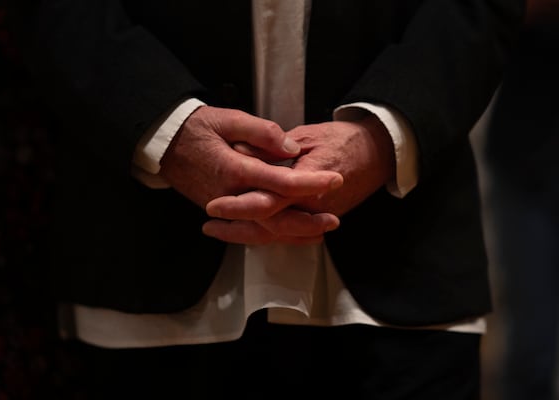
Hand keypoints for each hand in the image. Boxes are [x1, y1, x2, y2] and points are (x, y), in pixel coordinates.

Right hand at [159, 104, 342, 220]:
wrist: (163, 143)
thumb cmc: (196, 127)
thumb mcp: (228, 119)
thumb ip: (262, 132)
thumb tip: (290, 148)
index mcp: (236, 169)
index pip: (281, 182)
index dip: (311, 183)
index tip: (335, 179)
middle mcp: (231, 195)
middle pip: (274, 218)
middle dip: (307, 221)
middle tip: (334, 219)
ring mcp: (224, 207)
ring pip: (263, 229)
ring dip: (292, 233)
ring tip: (319, 232)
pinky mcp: (221, 211)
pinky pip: (249, 230)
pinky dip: (271, 235)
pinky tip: (289, 235)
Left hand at [204, 114, 394, 242]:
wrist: (379, 154)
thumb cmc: (345, 139)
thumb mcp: (307, 135)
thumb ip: (273, 147)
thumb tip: (241, 151)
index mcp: (309, 183)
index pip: (268, 201)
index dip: (239, 205)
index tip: (214, 206)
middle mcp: (313, 206)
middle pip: (269, 226)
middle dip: (236, 228)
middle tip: (209, 225)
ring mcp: (318, 216)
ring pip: (277, 234)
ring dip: (246, 235)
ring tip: (219, 231)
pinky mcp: (319, 218)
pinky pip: (290, 233)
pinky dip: (267, 235)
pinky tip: (248, 233)